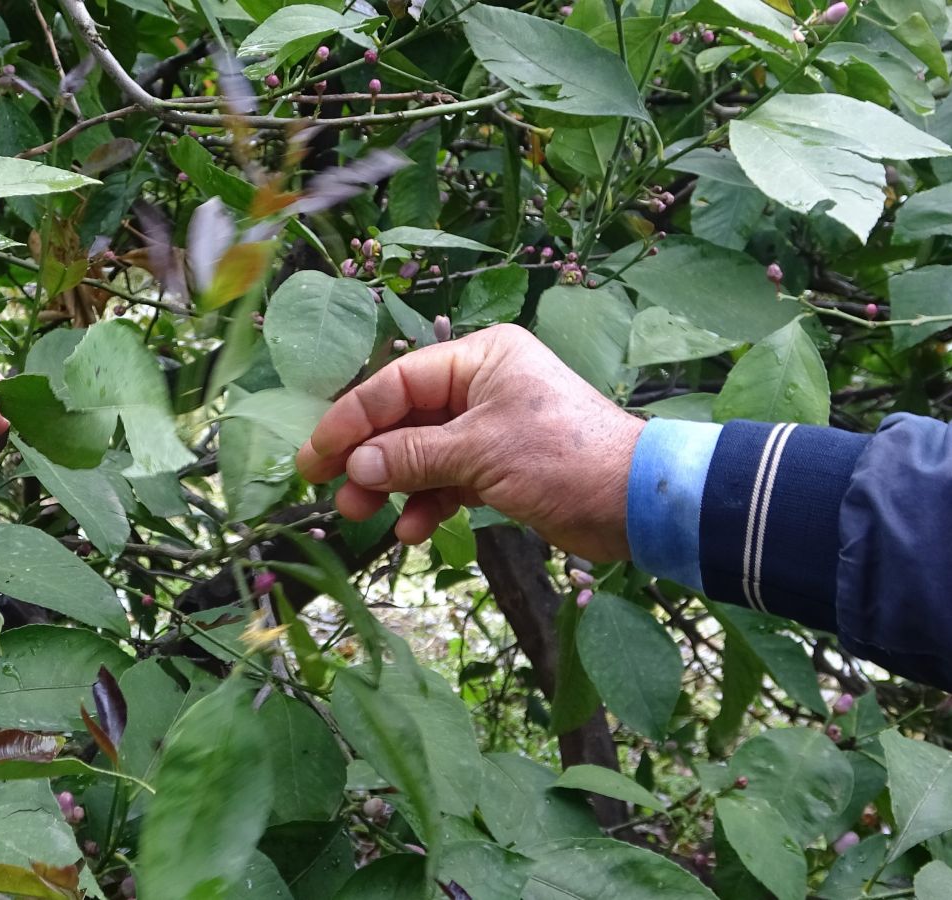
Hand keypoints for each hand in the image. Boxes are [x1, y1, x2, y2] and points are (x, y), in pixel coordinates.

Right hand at [295, 324, 643, 559]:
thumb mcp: (479, 453)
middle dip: (369, 456)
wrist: (635, 502)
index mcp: (479, 359)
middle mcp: (481, 385)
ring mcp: (490, 427)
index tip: (316, 455)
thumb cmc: (560, 458)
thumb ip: (412, 456)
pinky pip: (447, 479)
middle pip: (404, 418)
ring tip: (363, 513)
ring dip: (392, 484)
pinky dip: (427, 503)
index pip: (397, 382)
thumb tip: (356, 464)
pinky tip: (411, 530)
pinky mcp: (499, 466)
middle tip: (331, 490)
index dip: (351, 419)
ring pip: (421, 452)